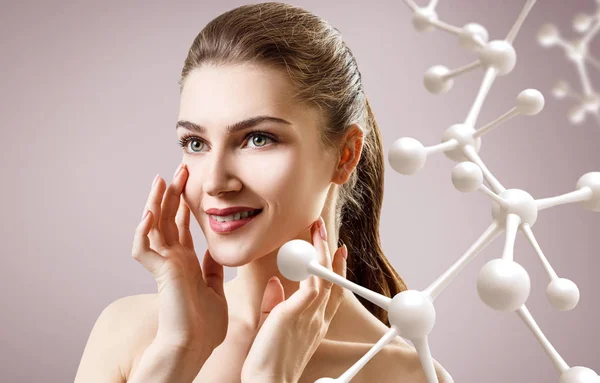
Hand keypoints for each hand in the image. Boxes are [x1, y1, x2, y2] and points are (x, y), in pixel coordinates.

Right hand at [131, 163, 227, 355]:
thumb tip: (215, 253)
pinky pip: (144, 249)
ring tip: (160, 180)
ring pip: (154, 227)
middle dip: (173, 194)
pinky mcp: (160, 273)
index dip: (184, 204)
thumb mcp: (215, 289)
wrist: (196, 346)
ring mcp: (164, 265)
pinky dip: (144, 232)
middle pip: (169, 219)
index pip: (182, 226)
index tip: (188, 183)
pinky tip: (150, 214)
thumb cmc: (205, 325)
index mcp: (185, 262)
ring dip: (156, 203)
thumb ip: (212, 270)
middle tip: (179, 169)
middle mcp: (172, 259)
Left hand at [241, 217, 347, 382]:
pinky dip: (313, 262)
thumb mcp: (273, 327)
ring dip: (321, 248)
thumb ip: (275, 304)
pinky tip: (309, 245)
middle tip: (323, 231)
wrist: (268, 382)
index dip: (335, 271)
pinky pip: (313, 281)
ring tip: (317, 228)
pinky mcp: (298, 311)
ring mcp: (311, 315)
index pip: (330, 292)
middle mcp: (318, 318)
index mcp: (314, 324)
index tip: (336, 252)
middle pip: (332, 279)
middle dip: (330, 252)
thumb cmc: (267, 361)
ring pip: (324, 274)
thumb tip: (275, 282)